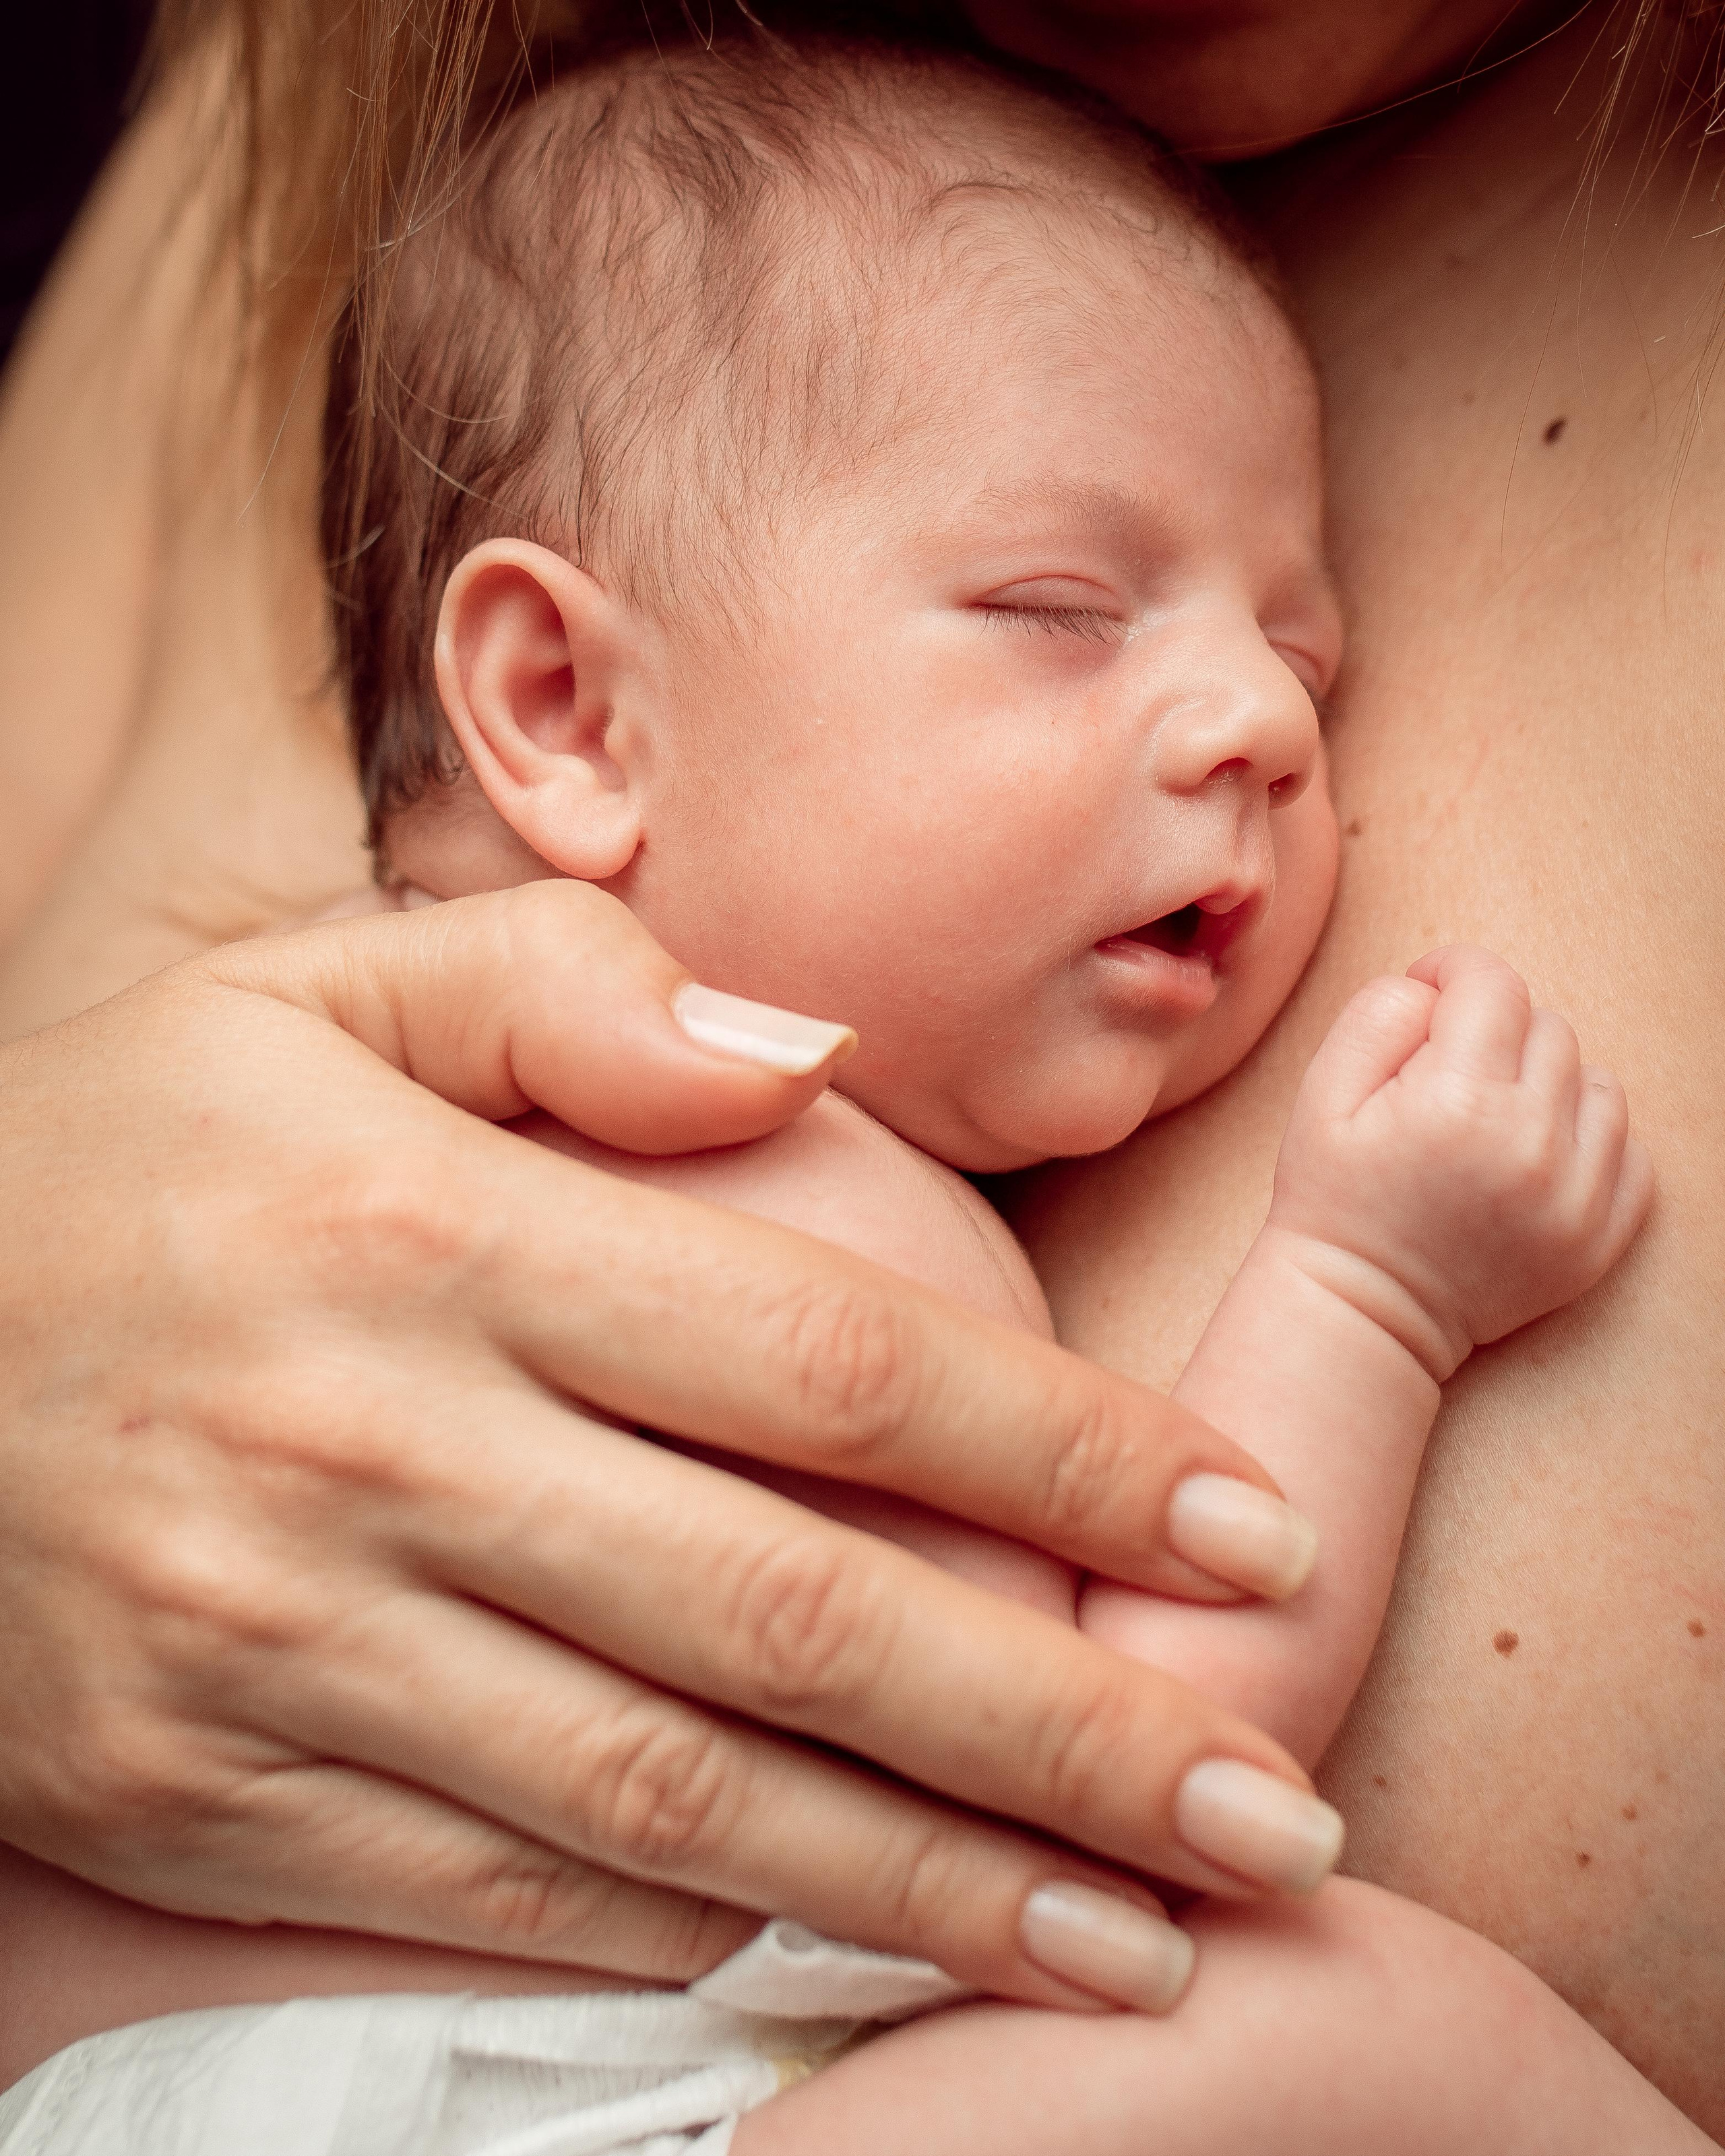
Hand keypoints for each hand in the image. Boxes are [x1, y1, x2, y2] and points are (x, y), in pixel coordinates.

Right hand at [0, 881, 1329, 2014]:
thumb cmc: (117, 1144)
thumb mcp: (303, 987)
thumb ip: (561, 983)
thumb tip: (802, 1050)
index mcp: (424, 1236)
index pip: (823, 1365)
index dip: (1060, 1452)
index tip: (1239, 1528)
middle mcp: (367, 1454)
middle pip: (790, 1621)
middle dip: (1062, 1732)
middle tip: (1270, 1809)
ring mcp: (279, 1647)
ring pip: (669, 1805)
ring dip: (929, 1884)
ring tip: (1137, 1940)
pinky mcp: (205, 1791)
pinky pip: (497, 1890)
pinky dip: (696, 1933)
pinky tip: (858, 1944)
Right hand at [1268, 945, 1652, 1378]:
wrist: (1365, 1314)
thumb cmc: (1334, 1200)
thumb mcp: (1320, 1096)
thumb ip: (1377, 1017)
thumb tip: (1437, 987)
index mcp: (1457, 1103)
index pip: (1492, 984)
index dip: (1453, 973)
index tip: (1431, 993)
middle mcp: (1531, 1146)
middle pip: (1546, 1028)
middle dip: (1495, 1033)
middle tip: (1446, 1075)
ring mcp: (1576, 1198)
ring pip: (1597, 1083)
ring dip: (1549, 1083)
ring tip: (1494, 1118)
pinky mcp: (1600, 1240)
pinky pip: (1630, 1152)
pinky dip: (1588, 1142)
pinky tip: (1533, 1156)